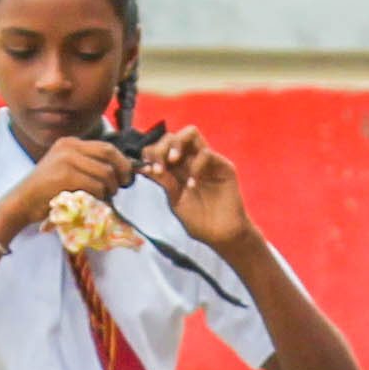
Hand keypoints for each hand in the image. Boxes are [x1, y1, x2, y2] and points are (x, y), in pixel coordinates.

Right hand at [0, 138, 133, 238]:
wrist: (22, 202)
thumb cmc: (47, 191)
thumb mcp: (67, 170)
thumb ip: (88, 166)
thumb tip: (120, 171)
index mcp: (70, 143)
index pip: (106, 147)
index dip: (122, 162)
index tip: (127, 176)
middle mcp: (69, 146)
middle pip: (109, 154)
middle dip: (122, 172)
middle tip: (122, 187)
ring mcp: (67, 158)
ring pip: (105, 172)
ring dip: (110, 189)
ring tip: (104, 198)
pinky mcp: (66, 174)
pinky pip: (96, 185)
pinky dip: (99, 196)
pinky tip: (93, 202)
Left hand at [140, 124, 245, 247]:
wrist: (220, 236)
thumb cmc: (198, 221)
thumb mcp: (175, 200)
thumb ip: (164, 182)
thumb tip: (145, 166)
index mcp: (177, 168)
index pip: (161, 148)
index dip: (151, 153)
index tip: (147, 169)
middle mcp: (191, 160)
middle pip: (173, 136)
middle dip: (161, 147)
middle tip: (159, 167)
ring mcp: (207, 161)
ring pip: (191, 133)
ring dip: (177, 144)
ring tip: (172, 161)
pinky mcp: (223, 166)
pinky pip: (206, 154)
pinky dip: (195, 166)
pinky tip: (193, 184)